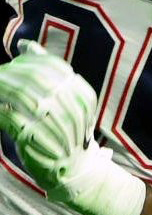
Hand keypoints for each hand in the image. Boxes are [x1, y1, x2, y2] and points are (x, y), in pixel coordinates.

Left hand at [0, 40, 143, 214]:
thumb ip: (48, 70)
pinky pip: (9, 117)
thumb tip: (26, 45)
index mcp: (81, 94)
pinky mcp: (36, 139)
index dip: (28, 62)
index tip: (13, 66)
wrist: (76, 170)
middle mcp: (72, 108)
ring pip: (20, 96)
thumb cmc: (65, 130)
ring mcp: (55, 124)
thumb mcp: (65, 98)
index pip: (52, 66)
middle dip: (11, 74)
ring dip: (2, 89)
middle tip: (0, 75)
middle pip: (34, 79)